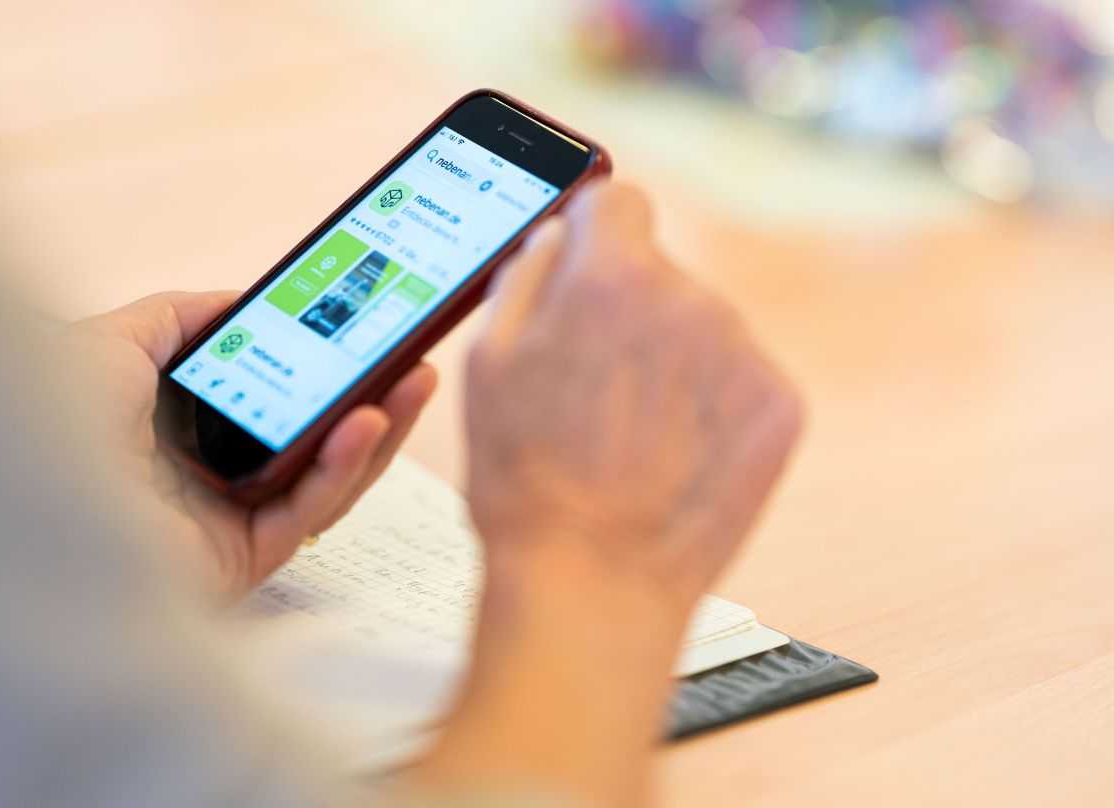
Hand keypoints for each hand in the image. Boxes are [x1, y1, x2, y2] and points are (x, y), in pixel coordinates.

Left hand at [64, 291, 436, 599]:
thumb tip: (241, 300)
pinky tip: (368, 425)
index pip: (275, 399)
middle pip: (314, 439)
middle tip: (415, 359)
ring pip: (325, 479)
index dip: (324, 368)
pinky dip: (341, 470)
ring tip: (416, 381)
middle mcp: (210, 475)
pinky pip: (305, 514)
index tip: (366, 333)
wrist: (18, 494)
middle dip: (373, 399)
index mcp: (183, 428)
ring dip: (377, 431)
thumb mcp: (113, 341)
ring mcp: (229, 520)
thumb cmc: (48, 419)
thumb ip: (179, 316)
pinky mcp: (241, 560)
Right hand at [415, 182, 801, 805]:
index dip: (592, 235)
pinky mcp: (779, 405)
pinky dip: (710, 406)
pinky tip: (672, 457)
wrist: (594, 583)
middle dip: (627, 310)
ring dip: (670, 360)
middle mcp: (691, 297)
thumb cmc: (526, 479)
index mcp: (613, 274)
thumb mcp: (486, 360)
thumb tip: (558, 233)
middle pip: (660, 273)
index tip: (585, 268)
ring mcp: (744, 353)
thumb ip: (524, 273)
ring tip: (630, 437)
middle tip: (592, 387)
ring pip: (701, 327)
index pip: (618, 200)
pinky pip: (739, 379)